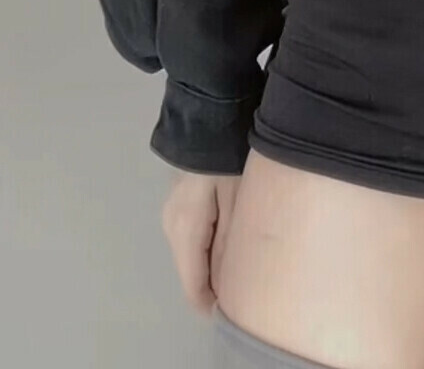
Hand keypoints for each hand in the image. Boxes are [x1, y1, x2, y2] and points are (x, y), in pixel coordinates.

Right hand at [161, 168, 240, 315]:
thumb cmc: (226, 157)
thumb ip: (230, 245)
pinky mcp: (178, 202)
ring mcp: (171, 214)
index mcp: (184, 231)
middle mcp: (171, 227)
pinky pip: (193, 236)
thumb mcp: (237, 201)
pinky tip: (231, 236)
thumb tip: (225, 287)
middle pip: (193, 272)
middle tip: (252, 282)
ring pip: (193, 254)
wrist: (207, 113)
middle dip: (218, 283)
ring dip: (215, 262)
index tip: (241, 310)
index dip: (215, 305)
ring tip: (247, 259)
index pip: (194, 287)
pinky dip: (210, 244)